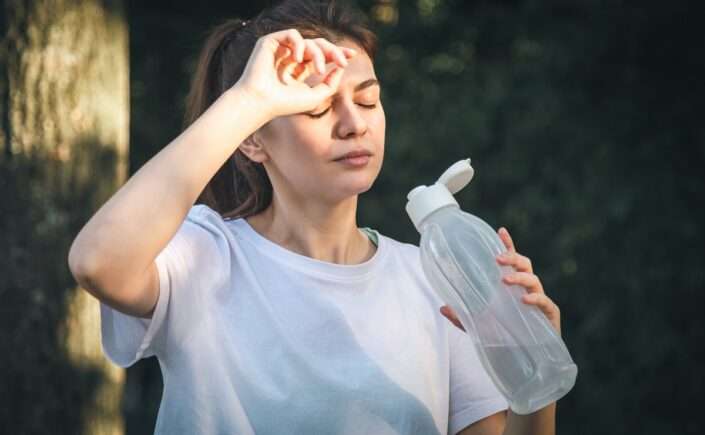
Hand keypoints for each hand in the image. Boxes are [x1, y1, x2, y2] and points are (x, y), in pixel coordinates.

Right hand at [234, 28, 355, 119]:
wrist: (261, 103)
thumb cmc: (285, 104)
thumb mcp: (316, 96)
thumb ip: (331, 83)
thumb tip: (340, 67)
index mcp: (300, 69)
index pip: (322, 55)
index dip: (337, 53)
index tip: (352, 55)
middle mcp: (291, 57)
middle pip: (319, 45)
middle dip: (333, 51)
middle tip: (342, 61)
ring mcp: (281, 49)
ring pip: (309, 41)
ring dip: (318, 54)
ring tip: (317, 70)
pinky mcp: (270, 42)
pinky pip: (292, 34)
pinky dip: (299, 45)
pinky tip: (298, 59)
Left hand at [440, 227, 561, 335]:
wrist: (522, 366)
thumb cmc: (504, 341)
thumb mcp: (478, 328)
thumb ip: (462, 316)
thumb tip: (442, 306)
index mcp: (512, 289)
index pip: (512, 262)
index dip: (508, 245)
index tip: (500, 231)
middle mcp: (527, 291)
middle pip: (524, 264)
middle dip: (512, 257)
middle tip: (497, 259)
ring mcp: (540, 302)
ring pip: (534, 280)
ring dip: (519, 277)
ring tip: (505, 280)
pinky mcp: (549, 317)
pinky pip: (546, 303)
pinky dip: (535, 298)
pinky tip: (523, 299)